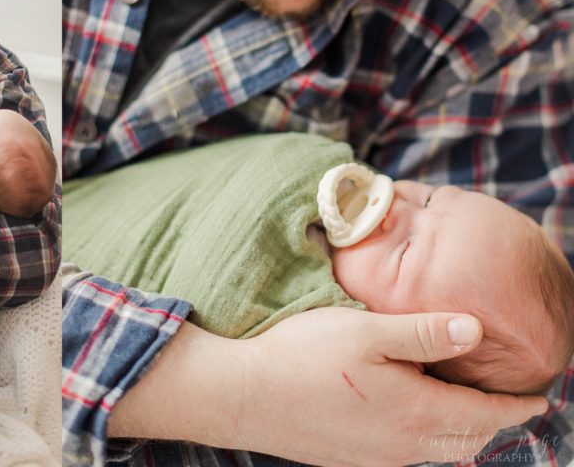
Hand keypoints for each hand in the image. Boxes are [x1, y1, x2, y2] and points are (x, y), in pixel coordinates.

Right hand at [110, 309, 546, 465]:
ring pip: (440, 450)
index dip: (518, 407)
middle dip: (496, 423)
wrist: (242, 396)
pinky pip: (410, 453)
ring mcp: (378, 456)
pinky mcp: (353, 456)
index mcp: (417, 411)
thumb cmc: (301, 357)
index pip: (486, 416)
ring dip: (462, 432)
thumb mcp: (366, 333)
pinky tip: (415, 417)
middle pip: (468, 439)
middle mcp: (405, 444)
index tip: (541, 397)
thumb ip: (424, 333)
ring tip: (471, 411)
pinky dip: (429, 437)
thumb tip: (476, 330)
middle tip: (514, 405)